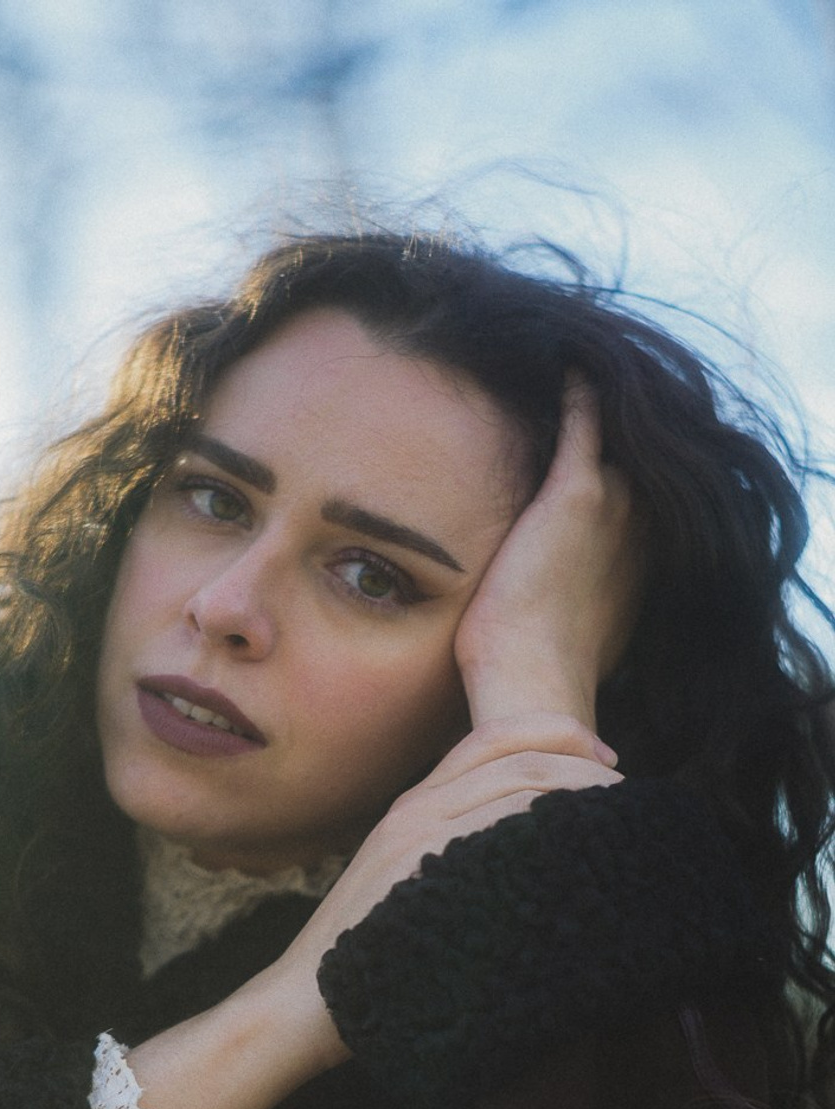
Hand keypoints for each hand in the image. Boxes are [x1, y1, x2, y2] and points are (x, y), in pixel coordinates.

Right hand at [263, 712, 623, 1072]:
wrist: (300, 1006)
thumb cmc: (362, 962)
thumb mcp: (409, 888)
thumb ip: (457, 857)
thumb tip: (527, 854)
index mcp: (412, 806)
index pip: (493, 739)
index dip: (558, 735)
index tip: (607, 761)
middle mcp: (415, 810)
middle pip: (518, 757)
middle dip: (585, 766)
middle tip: (631, 796)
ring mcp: (418, 841)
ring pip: (520, 787)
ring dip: (581, 796)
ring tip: (623, 822)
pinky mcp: (426, 876)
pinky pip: (505, 830)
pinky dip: (553, 829)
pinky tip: (587, 854)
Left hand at [454, 376, 643, 733]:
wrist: (534, 685)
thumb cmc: (533, 676)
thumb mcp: (563, 638)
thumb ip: (564, 611)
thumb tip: (540, 620)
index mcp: (636, 566)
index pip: (632, 504)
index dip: (616, 481)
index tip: (594, 460)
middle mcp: (639, 530)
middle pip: (630, 463)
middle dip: (611, 439)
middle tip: (588, 403)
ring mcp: (616, 508)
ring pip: (612, 437)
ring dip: (595, 409)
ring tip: (573, 372)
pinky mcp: (579, 493)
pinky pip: (583, 420)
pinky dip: (578, 389)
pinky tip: (566, 359)